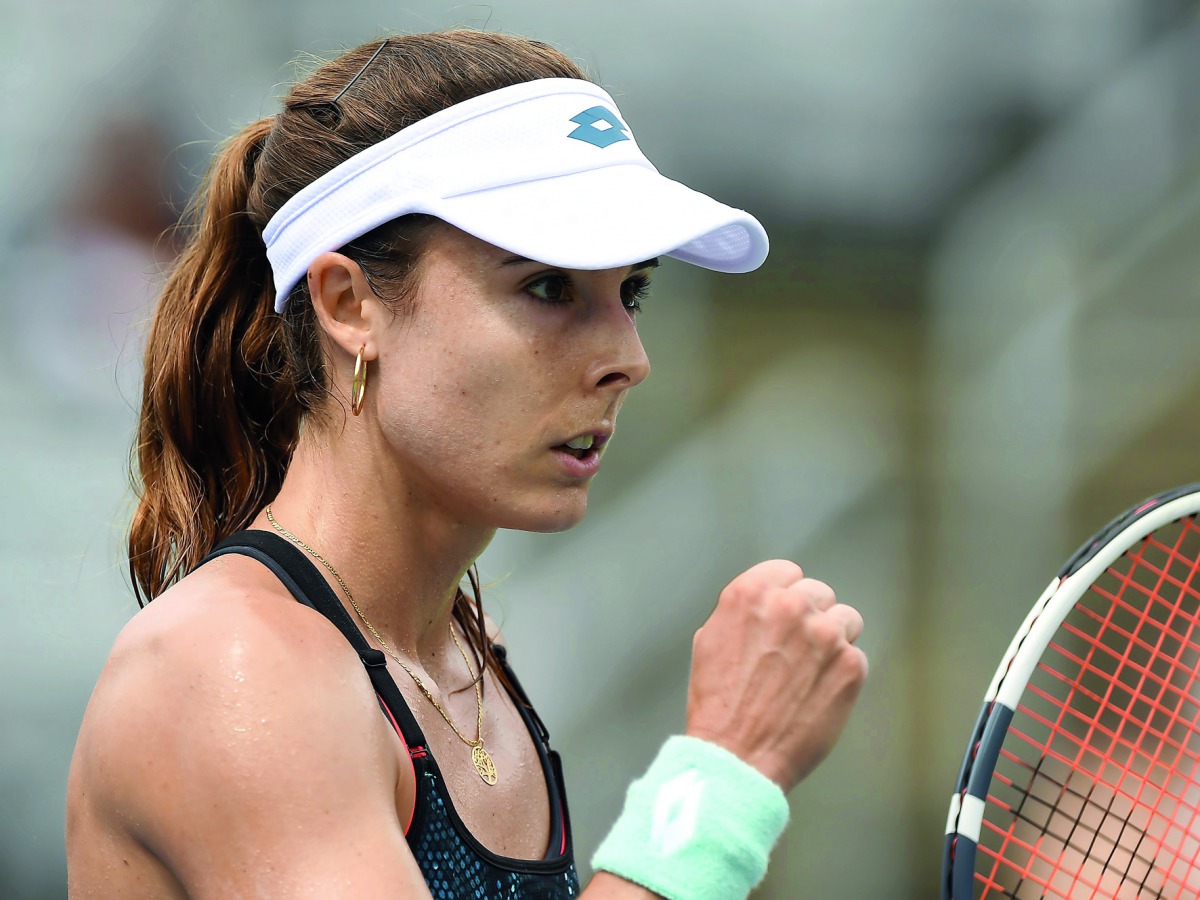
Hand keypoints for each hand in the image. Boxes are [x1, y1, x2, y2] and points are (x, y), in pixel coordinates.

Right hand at [684, 560, 866, 790]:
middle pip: (819, 594)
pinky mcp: (851, 666)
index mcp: (751, 592)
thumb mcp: (711, 639)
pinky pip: (857, 658)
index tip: (783, 620)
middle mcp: (790, 606)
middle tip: (795, 654)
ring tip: (810, 674)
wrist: (737, 756)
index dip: (786, 597)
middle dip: (810, 619)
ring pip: (846, 619)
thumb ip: (745, 611)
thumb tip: (769, 600)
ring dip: (833, 641)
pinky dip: (841, 675)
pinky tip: (817, 696)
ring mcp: (825, 634)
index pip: (789, 573)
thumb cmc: (719, 704)